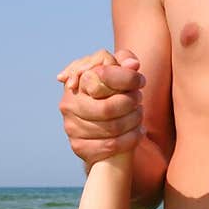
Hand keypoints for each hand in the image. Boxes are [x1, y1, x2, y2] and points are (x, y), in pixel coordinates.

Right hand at [57, 48, 143, 162]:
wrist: (101, 123)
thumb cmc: (110, 90)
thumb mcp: (116, 70)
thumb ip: (124, 60)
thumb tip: (133, 65)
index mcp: (77, 80)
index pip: (102, 77)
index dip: (126, 79)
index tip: (140, 82)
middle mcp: (69, 104)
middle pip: (107, 108)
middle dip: (131, 103)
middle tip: (139, 99)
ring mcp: (71, 127)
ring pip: (112, 128)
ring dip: (134, 120)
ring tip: (139, 113)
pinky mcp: (79, 147)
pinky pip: (111, 146)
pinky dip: (131, 138)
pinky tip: (138, 131)